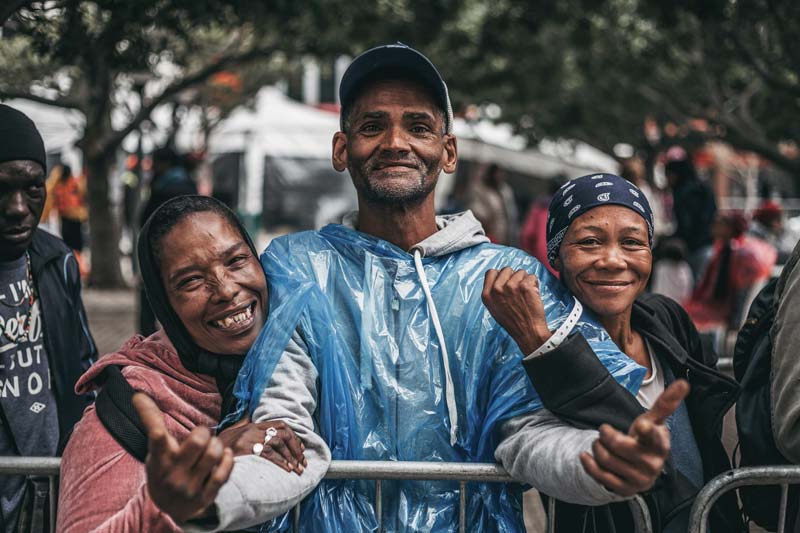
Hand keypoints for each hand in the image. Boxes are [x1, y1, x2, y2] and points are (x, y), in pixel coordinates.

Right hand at [133, 393, 233, 522]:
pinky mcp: (205, 497)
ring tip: (212, 447)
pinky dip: (227, 460)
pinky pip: (224, 472)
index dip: (148, 414)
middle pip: (198, 441)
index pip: (155, 435)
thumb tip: (139, 396)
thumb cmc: (164, 473)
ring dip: (218, 445)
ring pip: (214, 453)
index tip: (138, 396)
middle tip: (202, 435)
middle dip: (203, 432)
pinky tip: (224, 457)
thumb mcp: (155, 453)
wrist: (168, 512)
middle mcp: (173, 474)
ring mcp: (189, 486)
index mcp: (159, 460)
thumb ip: (153, 427)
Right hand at [218, 418, 306, 474]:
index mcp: (254, 424)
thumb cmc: (222, 445)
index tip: (301, 449)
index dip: (294, 436)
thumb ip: (244, 422)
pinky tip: (286, 470)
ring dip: (291, 458)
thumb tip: (250, 414)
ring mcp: (250, 438)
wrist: (204, 451)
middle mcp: (253, 429)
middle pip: (283, 434)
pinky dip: (280, 462)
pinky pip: (268, 454)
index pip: (281, 425)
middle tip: (302, 463)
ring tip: (297, 470)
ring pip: (278, 444)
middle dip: (296, 448)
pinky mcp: (246, 449)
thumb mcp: (234, 430)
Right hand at [482, 267, 551, 353]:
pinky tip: (532, 294)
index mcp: (487, 295)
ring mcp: (511, 286)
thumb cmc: (513, 322)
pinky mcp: (524, 286)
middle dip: (514, 277)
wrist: (528, 332)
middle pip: (506, 269)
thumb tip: (499, 279)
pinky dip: (534, 284)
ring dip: (525, 280)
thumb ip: (493, 292)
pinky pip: (532, 276)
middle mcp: (497, 289)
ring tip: (525, 294)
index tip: (506, 281)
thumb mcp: (494, 308)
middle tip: (518, 290)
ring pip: (520, 272)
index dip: (500, 275)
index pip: (491, 272)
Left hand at [579, 379, 689, 496]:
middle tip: (605, 431)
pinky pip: (599, 475)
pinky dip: (588, 462)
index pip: (654, 437)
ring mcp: (640, 479)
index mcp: (660, 445)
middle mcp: (652, 464)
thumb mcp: (653, 421)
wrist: (639, 469)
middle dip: (605, 433)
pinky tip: (587, 456)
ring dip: (596, 446)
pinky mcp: (625, 490)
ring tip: (600, 443)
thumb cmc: (645, 440)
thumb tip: (684, 383)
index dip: (647, 431)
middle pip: (620, 445)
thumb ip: (665, 403)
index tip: (641, 425)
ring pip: (606, 459)